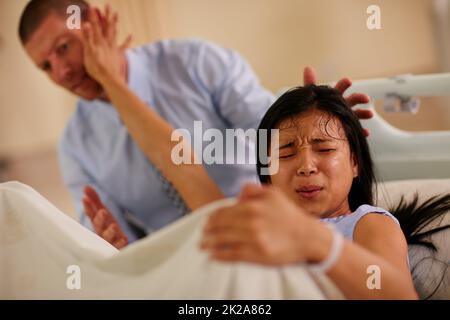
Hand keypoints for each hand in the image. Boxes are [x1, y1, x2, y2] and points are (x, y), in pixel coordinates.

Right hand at [81, 5, 131, 85]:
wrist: (109, 78)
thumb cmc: (97, 67)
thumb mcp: (88, 53)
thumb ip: (87, 38)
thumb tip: (85, 24)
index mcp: (99, 41)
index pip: (95, 26)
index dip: (93, 16)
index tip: (92, 6)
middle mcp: (107, 42)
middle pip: (107, 26)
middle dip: (107, 15)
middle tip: (108, 5)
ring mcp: (114, 48)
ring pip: (115, 33)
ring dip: (115, 23)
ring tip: (117, 14)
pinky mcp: (118, 54)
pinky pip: (124, 46)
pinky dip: (127, 40)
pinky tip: (131, 35)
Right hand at [83, 186, 127, 248]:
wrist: (118, 248)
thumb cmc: (108, 228)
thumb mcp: (103, 213)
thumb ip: (95, 200)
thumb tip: (86, 187)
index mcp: (98, 224)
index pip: (92, 215)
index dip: (88, 208)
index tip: (85, 199)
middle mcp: (102, 234)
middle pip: (99, 227)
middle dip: (100, 219)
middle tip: (103, 212)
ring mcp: (109, 243)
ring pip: (108, 239)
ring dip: (110, 232)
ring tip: (113, 226)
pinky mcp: (118, 250)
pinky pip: (118, 248)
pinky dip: (120, 244)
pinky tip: (123, 239)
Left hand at [200, 184, 319, 264]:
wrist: (309, 237)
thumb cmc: (289, 216)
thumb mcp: (273, 194)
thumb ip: (253, 189)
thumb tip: (237, 195)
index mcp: (253, 206)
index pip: (225, 211)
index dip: (213, 217)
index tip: (207, 222)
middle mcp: (252, 221)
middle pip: (221, 226)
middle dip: (207, 230)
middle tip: (202, 234)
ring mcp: (254, 238)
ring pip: (223, 240)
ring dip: (209, 243)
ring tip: (202, 245)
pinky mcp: (258, 254)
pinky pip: (233, 255)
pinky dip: (220, 256)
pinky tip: (213, 256)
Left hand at [303, 66, 372, 136]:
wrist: (315, 127)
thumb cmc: (315, 108)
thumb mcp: (313, 96)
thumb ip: (310, 82)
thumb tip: (307, 67)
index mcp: (335, 97)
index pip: (340, 88)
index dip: (344, 84)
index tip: (348, 81)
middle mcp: (343, 106)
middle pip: (352, 99)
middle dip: (359, 98)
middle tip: (366, 98)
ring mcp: (347, 118)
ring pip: (357, 114)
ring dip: (364, 113)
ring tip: (370, 114)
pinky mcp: (348, 130)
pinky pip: (356, 131)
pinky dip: (362, 132)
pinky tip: (366, 132)